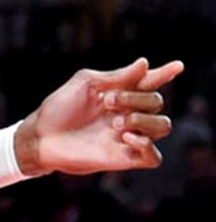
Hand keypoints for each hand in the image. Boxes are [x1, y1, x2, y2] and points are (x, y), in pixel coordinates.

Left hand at [14, 57, 182, 175]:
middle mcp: (129, 113)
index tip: (178, 65)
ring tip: (116, 123)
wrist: (43, 135)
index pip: (149, 81)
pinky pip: (154, 157)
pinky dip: (146, 145)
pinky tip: (127, 138)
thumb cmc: (61, 106)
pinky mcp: (125, 158)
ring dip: (143, 119)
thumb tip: (145, 63)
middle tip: (107, 102)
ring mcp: (129, 136)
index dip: (165, 72)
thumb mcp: (86, 83)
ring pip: (163, 126)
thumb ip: (117, 76)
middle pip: (156, 101)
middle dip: (135, 98)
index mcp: (119, 91)